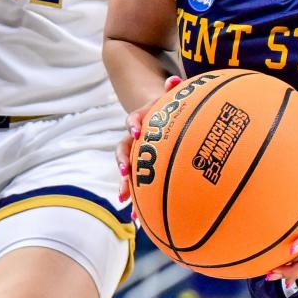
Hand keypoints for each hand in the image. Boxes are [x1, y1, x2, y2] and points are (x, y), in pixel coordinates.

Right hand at [116, 76, 180, 208]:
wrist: (162, 118)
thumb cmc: (170, 110)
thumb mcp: (172, 99)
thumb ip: (173, 90)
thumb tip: (174, 79)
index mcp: (142, 120)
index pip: (132, 120)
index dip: (133, 124)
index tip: (137, 131)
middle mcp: (135, 139)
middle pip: (124, 150)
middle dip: (123, 161)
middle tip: (125, 172)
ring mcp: (136, 155)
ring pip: (127, 171)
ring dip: (125, 184)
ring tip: (126, 200)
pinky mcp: (141, 170)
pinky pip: (137, 185)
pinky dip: (136, 200)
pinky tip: (137, 218)